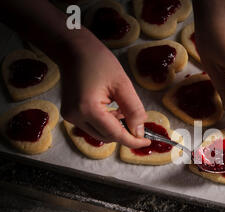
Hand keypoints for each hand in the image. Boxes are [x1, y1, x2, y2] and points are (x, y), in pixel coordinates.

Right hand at [59, 32, 149, 147]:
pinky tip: (115, 111)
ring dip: (116, 129)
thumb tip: (139, 132)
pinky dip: (107, 124)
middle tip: (139, 122)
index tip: (147, 143)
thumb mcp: (122, 84)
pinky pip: (93, 127)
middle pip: (107, 137)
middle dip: (125, 134)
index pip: (115, 134)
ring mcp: (70, 116)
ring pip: (100, 134)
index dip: (132, 141)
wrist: (74, 49)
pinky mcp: (70, 114)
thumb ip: (133, 110)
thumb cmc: (98, 61)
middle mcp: (75, 116)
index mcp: (87, 109)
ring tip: (125, 111)